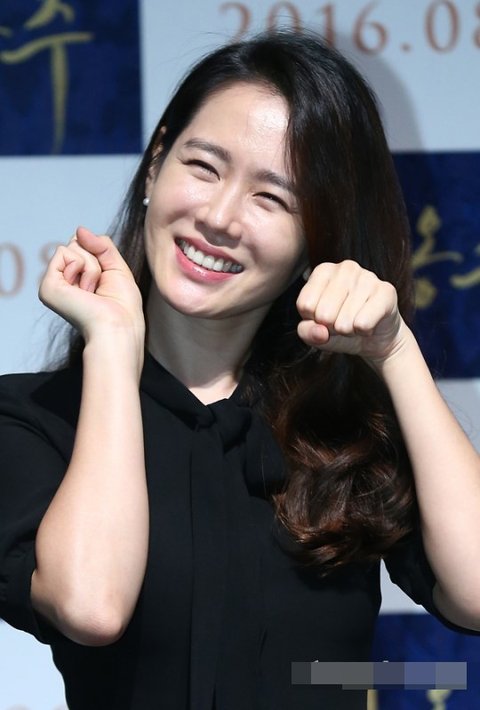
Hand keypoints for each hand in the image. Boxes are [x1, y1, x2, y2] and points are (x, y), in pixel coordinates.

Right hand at [39, 226, 144, 342]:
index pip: (84, 246)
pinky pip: (64, 252)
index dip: (100, 255)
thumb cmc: (123, 307)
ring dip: (92, 266)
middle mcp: (63, 281)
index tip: (107, 280)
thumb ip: (101, 245)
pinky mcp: (48, 285)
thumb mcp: (116, 268)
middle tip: (100, 288)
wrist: (119, 326)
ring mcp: (54, 283)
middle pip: (77, 243)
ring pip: (72, 246)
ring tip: (93, 292)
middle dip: (96, 260)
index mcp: (77, 280)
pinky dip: (83, 267)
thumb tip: (79, 229)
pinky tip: (85, 290)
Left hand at [296, 260, 408, 365]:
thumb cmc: (338, 328)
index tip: (324, 317)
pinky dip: (364, 332)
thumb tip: (321, 332)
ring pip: (344, 322)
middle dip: (331, 328)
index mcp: (323, 271)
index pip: (305, 305)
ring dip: (349, 331)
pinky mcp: (386, 291)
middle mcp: (345, 268)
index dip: (313, 320)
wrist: (374, 337)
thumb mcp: (314, 332)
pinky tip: (369, 324)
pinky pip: (363, 324)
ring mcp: (368, 276)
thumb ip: (306, 332)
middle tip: (342, 321)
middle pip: (323, 314)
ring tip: (355, 322)